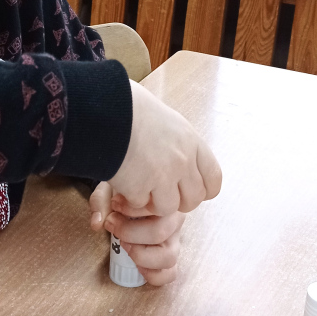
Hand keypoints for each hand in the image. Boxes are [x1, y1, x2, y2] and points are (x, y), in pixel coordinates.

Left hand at [90, 184, 184, 285]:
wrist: (136, 197)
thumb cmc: (127, 193)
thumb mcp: (113, 188)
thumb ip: (101, 200)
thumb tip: (97, 223)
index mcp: (166, 199)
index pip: (155, 207)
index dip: (129, 209)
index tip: (114, 205)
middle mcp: (176, 221)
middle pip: (160, 233)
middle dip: (130, 233)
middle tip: (113, 225)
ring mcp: (175, 241)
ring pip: (168, 256)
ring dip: (141, 255)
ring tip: (125, 245)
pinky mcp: (170, 257)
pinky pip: (169, 274)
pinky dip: (152, 274)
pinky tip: (136, 265)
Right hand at [108, 82, 220, 215]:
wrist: (104, 109)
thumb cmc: (129, 107)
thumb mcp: (166, 120)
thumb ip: (178, 143)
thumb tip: (182, 158)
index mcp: (191, 141)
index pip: (213, 179)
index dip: (201, 189)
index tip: (187, 188)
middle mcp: (182, 160)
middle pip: (193, 199)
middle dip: (176, 201)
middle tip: (158, 193)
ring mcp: (163, 176)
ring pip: (168, 208)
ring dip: (151, 203)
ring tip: (137, 187)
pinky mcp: (139, 187)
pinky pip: (140, 205)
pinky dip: (129, 198)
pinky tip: (122, 182)